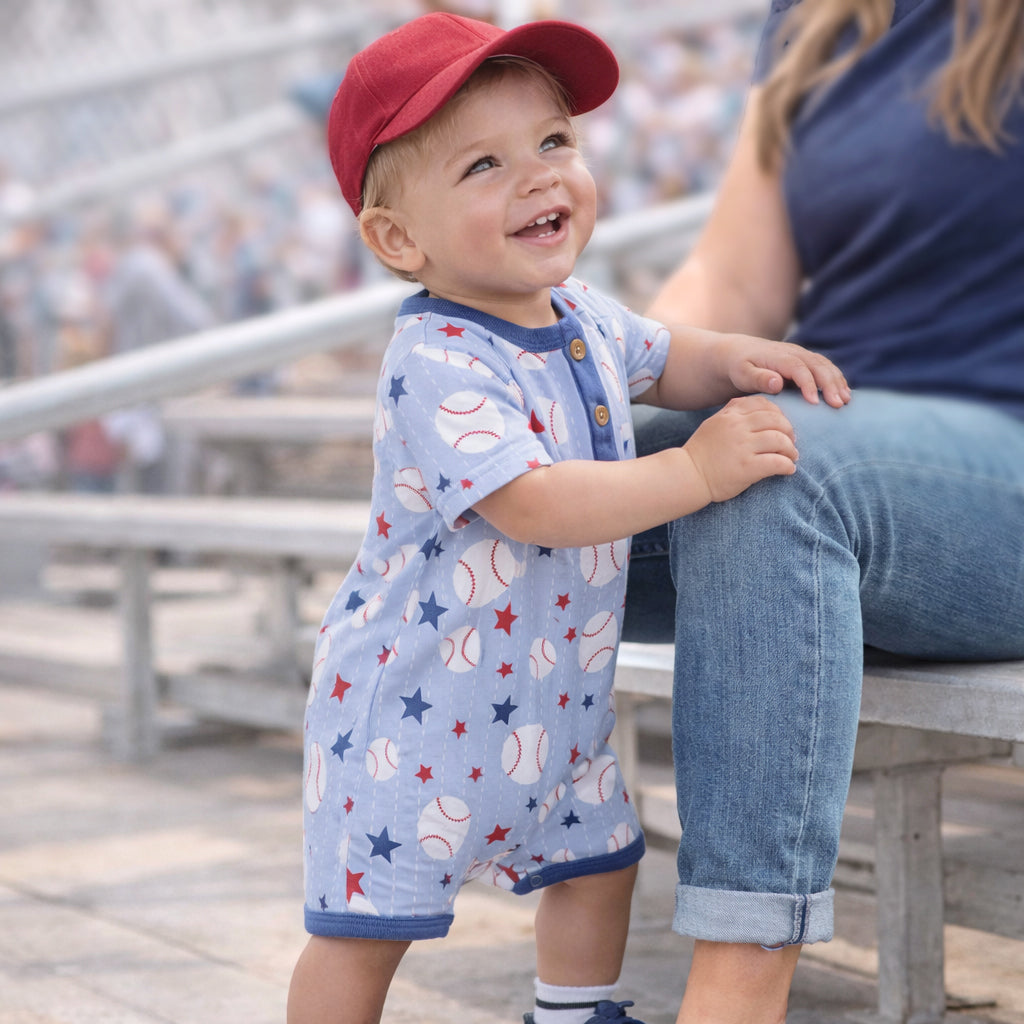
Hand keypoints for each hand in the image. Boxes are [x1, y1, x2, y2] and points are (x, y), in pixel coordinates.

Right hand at [683, 395, 797, 502]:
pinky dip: (788, 466)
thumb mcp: (713, 424)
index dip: (778, 414)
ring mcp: (743, 447)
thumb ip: (732, 413)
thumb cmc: (701, 453)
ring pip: (780, 440)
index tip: (781, 426)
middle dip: (789, 431)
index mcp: (730, 416)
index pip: (763, 405)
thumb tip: (756, 406)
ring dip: (790, 449)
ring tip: (791, 457)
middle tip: (791, 442)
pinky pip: (778, 463)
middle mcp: (737, 427)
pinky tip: (788, 470)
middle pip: (776, 421)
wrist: (687, 476)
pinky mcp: (747, 468)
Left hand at [721, 334, 850, 407]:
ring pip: (825, 366)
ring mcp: (801, 355)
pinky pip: (825, 368)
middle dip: (830, 384)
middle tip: (838, 404)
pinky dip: (836, 379)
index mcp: (778, 356)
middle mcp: (794, 353)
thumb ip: (758, 378)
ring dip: (837, 382)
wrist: (738, 353)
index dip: (808, 384)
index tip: (815, 403)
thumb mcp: (742, 373)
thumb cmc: (739, 367)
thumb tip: (778, 383)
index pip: (798, 368)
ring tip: (845, 401)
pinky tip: (844, 394)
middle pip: (818, 366)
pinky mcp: (805, 361)